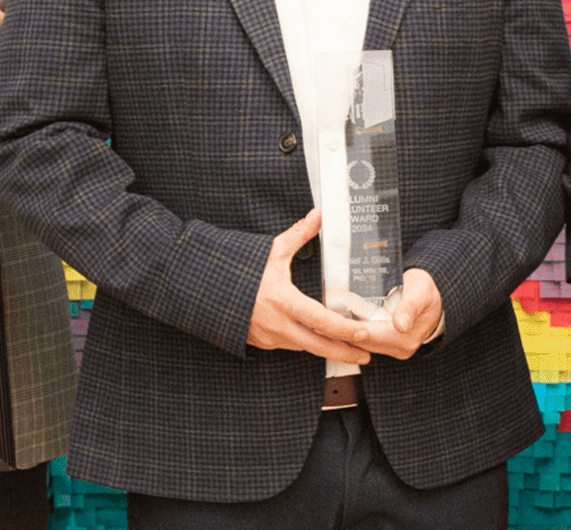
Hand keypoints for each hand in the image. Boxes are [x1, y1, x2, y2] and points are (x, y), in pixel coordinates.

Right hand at [246, 212, 372, 364]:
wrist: (203, 289)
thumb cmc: (237, 269)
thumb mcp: (271, 251)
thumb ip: (298, 235)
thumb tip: (318, 215)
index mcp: (283, 301)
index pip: (321, 320)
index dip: (344, 330)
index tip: (363, 333)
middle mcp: (277, 324)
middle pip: (318, 346)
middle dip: (345, 352)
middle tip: (367, 355)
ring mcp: (269, 336)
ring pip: (305, 348)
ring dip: (327, 350)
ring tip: (349, 350)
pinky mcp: (261, 342)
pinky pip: (290, 345)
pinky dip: (306, 344)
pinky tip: (319, 341)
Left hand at [329, 268, 445, 359]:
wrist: (434, 297)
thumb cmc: (427, 291)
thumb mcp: (420, 292)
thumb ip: (410, 307)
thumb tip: (400, 325)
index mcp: (405, 338)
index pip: (367, 335)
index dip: (346, 327)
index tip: (327, 318)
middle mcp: (399, 347)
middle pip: (360, 340)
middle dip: (340, 328)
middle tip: (318, 315)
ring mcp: (393, 348)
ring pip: (360, 341)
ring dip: (343, 329)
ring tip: (325, 315)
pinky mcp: (387, 345)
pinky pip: (364, 339)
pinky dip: (352, 328)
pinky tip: (339, 318)